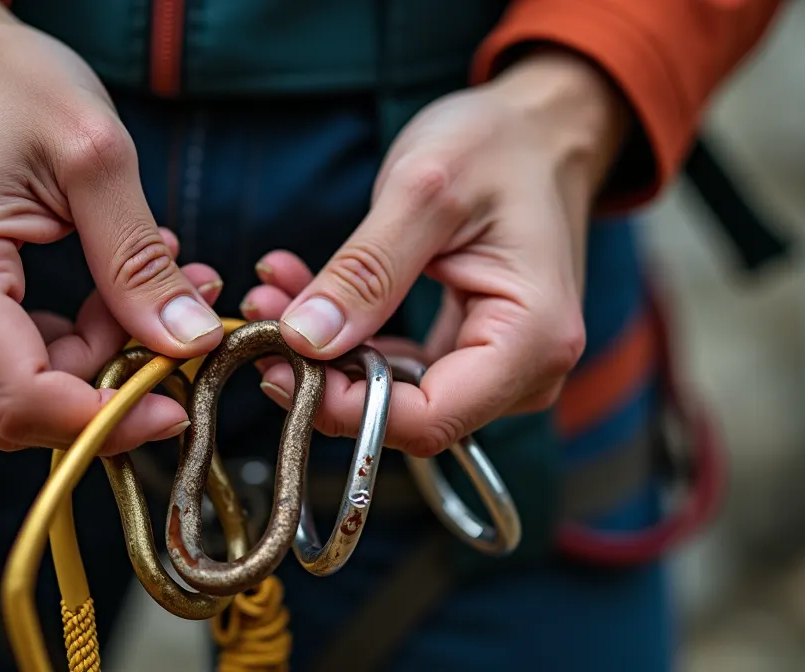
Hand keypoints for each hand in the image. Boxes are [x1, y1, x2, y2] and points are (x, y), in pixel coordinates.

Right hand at [0, 0, 225, 451]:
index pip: (22, 400)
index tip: (178, 406)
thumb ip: (140, 261)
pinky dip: (77, 338)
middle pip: (20, 411)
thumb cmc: (5, 82)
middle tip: (183, 330)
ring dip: (103, 356)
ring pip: (23, 391)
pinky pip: (15, 357)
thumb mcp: (95, 157)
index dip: (106, 423)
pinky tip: (116, 287)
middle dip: (113, 388)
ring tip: (161, 284)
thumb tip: (189, 343)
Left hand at [245, 50, 631, 455]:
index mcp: (532, 338)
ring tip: (273, 292)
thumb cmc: (500, 145)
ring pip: (394, 393)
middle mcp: (528, 369)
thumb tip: (304, 340)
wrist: (542, 130)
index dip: (346, 407)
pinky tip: (304, 294)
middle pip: (409, 415)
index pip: (430, 418)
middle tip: (262, 313)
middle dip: (326, 373)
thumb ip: (366, 271)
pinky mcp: (473, 351)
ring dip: (327, 352)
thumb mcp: (422, 191)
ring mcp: (501, 366)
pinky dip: (349, 335)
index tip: (278, 363)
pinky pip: (399, 366)